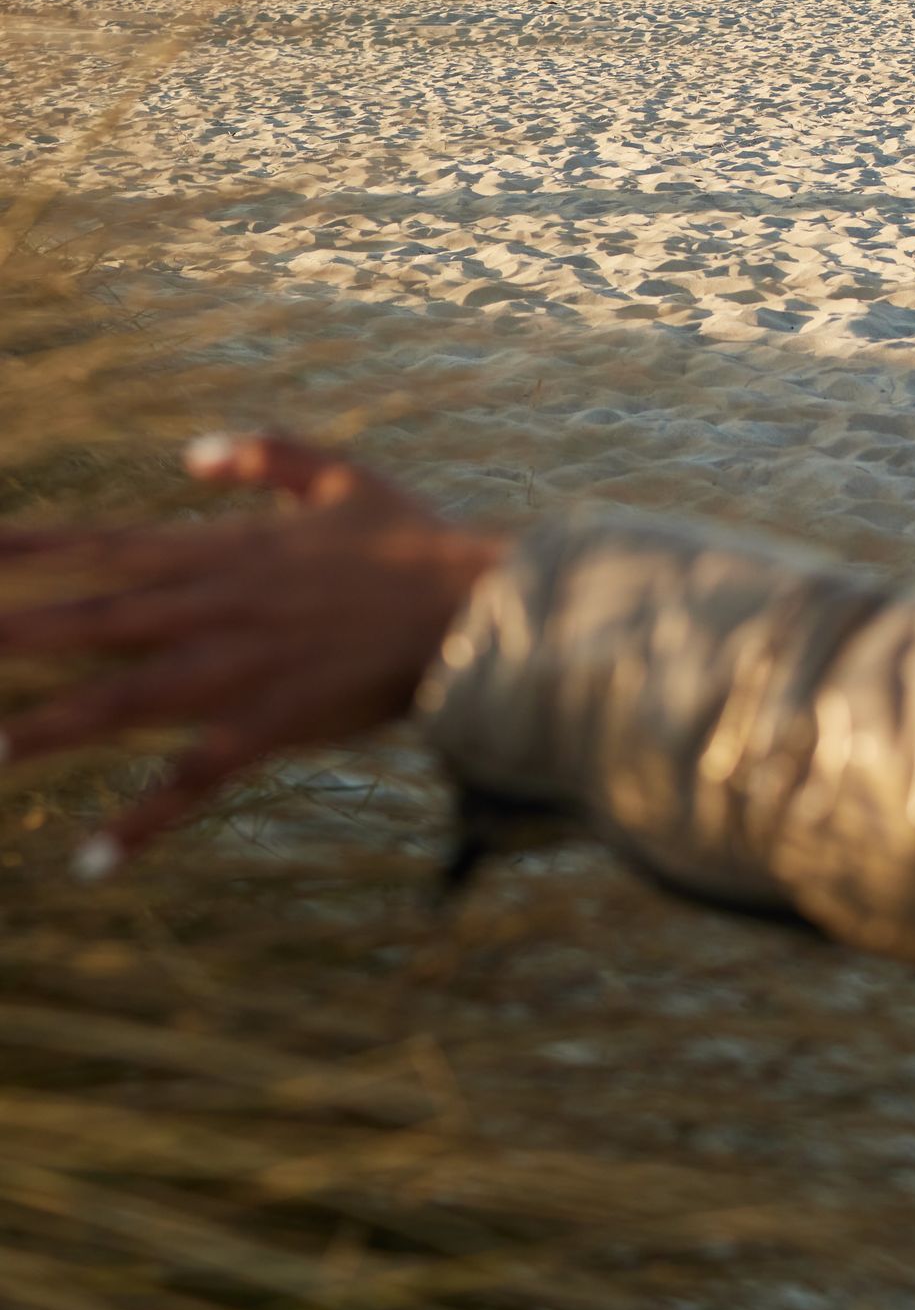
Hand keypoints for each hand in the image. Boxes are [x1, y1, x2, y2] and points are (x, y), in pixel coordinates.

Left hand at [0, 433, 504, 874]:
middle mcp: (218, 607)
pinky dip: (143, 818)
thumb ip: (264, 456)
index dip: (35, 548)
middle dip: (16, 631)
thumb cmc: (413, 538)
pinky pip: (194, 779)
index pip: (109, 546)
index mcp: (228, 549)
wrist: (474, 602)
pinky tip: (93, 856)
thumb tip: (191, 453)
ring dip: (50, 728)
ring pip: (125, 701)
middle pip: (95, 622)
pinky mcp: (274, 724)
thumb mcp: (340, 474)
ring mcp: (242, 669)